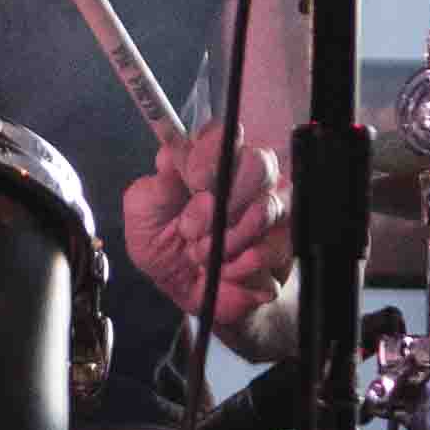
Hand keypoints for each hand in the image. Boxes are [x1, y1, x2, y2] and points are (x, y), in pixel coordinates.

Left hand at [119, 117, 290, 323]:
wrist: (192, 295)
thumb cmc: (165, 248)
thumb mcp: (144, 218)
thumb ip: (156, 186)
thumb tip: (169, 155)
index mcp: (208, 161)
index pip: (223, 134)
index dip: (211, 153)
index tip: (194, 180)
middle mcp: (244, 176)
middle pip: (258, 162)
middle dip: (223, 201)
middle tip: (193, 229)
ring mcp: (271, 205)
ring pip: (268, 205)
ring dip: (229, 238)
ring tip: (203, 255)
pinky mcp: (285, 239)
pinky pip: (276, 244)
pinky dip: (244, 263)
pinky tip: (225, 271)